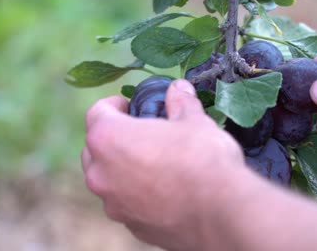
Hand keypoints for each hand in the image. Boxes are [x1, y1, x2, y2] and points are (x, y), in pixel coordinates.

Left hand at [81, 79, 244, 250]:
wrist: (221, 211)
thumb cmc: (202, 158)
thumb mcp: (194, 120)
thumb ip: (180, 103)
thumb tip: (178, 89)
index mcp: (109, 139)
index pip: (97, 113)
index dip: (114, 105)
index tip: (129, 105)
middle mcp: (102, 174)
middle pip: (96, 149)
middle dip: (113, 139)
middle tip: (139, 133)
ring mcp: (114, 204)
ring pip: (108, 180)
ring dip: (122, 169)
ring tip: (151, 164)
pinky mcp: (132, 226)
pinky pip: (127, 204)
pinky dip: (137, 195)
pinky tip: (163, 191)